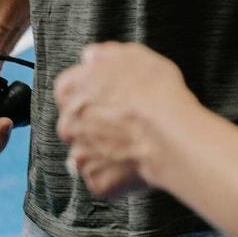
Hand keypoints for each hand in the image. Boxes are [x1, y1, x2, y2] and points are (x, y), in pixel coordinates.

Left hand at [54, 42, 190, 197]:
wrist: (170, 135)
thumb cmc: (155, 92)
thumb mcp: (133, 55)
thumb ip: (104, 55)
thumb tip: (92, 57)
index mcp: (70, 89)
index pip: (69, 89)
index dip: (92, 93)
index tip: (110, 97)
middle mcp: (67, 123)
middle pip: (76, 123)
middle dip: (95, 124)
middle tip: (124, 123)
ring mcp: (80, 155)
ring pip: (88, 152)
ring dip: (104, 150)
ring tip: (132, 145)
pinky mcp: (96, 181)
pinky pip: (102, 178)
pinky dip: (115, 175)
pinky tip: (135, 164)